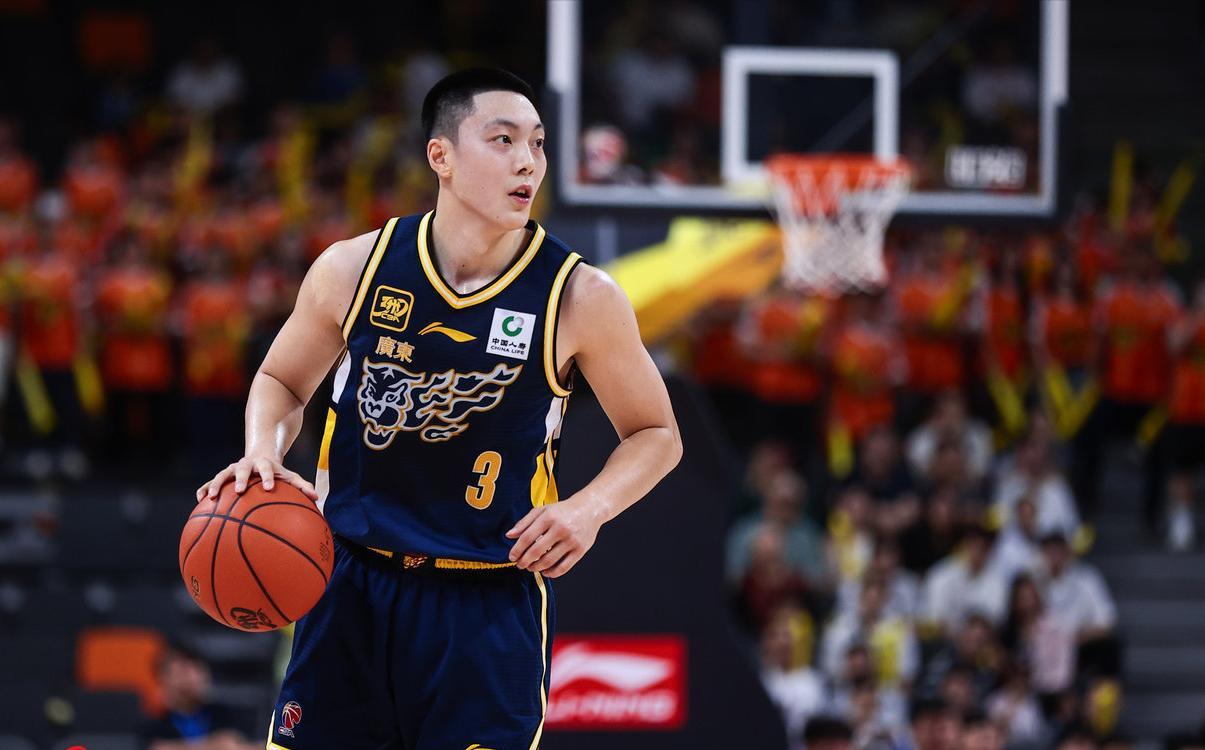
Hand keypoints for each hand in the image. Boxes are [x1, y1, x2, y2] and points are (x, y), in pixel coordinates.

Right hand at [195, 455, 318, 502]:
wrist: (260, 454)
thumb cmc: (276, 471)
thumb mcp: (289, 476)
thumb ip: (302, 486)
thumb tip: (316, 498)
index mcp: (264, 465)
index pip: (266, 469)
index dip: (268, 477)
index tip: (270, 488)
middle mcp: (246, 465)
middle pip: (241, 469)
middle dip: (240, 479)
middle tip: (240, 491)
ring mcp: (232, 470)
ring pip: (221, 475)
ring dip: (215, 484)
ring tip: (210, 498)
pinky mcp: (222, 476)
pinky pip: (210, 482)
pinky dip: (203, 489)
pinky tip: (199, 501)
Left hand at [506, 496, 601, 577]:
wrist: (590, 509)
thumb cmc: (563, 511)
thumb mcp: (543, 510)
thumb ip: (524, 522)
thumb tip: (509, 535)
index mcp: (549, 517)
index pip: (527, 537)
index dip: (517, 549)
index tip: (512, 556)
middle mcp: (561, 528)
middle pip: (537, 551)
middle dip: (524, 561)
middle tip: (519, 565)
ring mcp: (571, 540)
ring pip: (549, 561)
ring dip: (536, 568)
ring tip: (531, 567)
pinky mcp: (580, 550)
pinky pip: (563, 567)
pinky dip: (552, 573)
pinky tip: (545, 571)